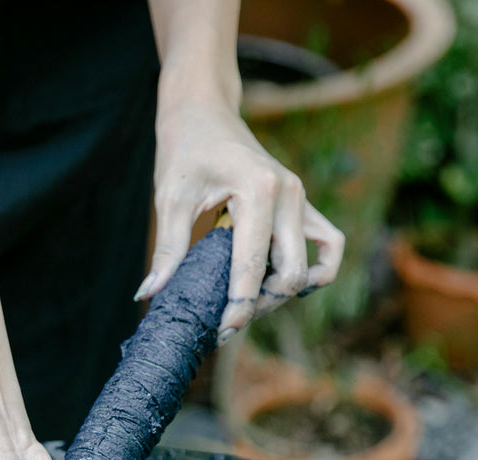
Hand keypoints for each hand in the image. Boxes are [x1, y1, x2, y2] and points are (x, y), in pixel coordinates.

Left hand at [139, 101, 344, 343]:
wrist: (203, 109)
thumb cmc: (184, 148)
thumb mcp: (170, 197)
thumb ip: (166, 249)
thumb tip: (149, 295)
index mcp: (258, 189)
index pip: (253, 264)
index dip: (240, 306)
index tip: (222, 333)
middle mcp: (290, 194)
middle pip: (291, 272)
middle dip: (261, 305)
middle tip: (227, 319)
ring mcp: (301, 198)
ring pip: (314, 264)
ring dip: (286, 291)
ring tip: (253, 300)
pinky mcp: (302, 203)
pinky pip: (328, 243)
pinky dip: (315, 269)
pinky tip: (282, 281)